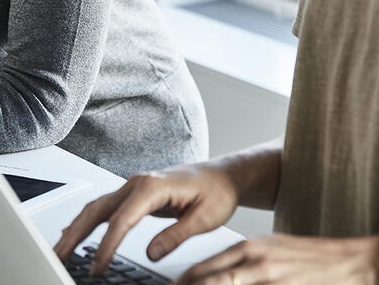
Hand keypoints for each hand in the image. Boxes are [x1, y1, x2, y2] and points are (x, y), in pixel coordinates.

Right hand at [54, 164, 240, 275]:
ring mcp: (132, 186)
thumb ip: (176, 235)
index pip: (121, 220)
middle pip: (98, 209)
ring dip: (76, 227)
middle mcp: (136, 183)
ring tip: (61, 249)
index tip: (97, 267)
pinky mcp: (134, 193)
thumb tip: (150, 253)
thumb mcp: (205, 218)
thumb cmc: (216, 192)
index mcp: (152, 187)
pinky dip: (87, 220)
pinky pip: (105, 206)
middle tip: (60, 256)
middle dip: (76, 233)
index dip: (107, 246)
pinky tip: (76, 232)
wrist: (222, 174)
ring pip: (96, 206)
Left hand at [175, 234, 378, 284]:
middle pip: (208, 282)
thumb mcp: (269, 250)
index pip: (202, 268)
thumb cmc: (306, 257)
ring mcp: (269, 280)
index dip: (182, 284)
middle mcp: (254, 264)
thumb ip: (241, 261)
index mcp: (246, 249)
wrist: (349, 262)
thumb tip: (214, 273)